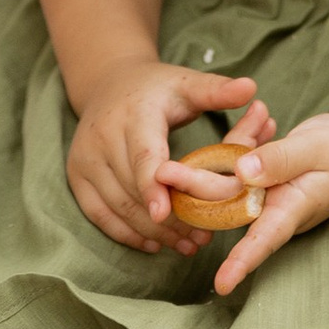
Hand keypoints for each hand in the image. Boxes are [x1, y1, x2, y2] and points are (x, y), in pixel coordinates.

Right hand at [65, 59, 274, 257]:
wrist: (107, 84)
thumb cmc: (157, 88)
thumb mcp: (187, 84)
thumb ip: (216, 91)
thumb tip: (251, 88)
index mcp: (133, 114)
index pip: (142, 156)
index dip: (153, 186)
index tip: (166, 212)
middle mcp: (102, 136)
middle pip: (133, 189)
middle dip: (169, 219)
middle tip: (204, 237)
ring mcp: (85, 158)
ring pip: (118, 206)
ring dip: (152, 232)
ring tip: (188, 245)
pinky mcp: (76, 176)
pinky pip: (99, 214)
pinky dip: (127, 233)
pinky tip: (155, 244)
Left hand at [211, 108, 328, 295]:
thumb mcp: (316, 149)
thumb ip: (280, 160)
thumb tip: (243, 173)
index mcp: (292, 209)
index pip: (263, 240)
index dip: (242, 262)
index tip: (220, 285)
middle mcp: (276, 206)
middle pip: (230, 204)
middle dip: (197, 188)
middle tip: (164, 172)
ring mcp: (270, 193)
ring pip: (231, 180)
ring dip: (218, 157)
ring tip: (198, 147)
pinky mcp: (267, 177)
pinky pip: (243, 163)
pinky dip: (244, 141)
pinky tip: (259, 117)